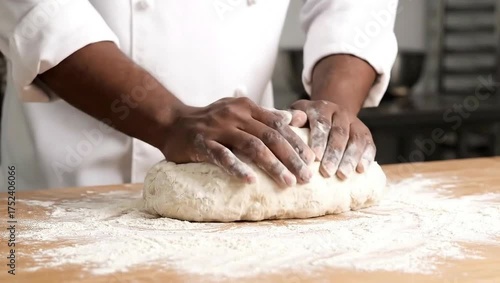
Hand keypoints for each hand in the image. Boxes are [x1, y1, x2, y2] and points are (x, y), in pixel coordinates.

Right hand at [159, 97, 315, 186]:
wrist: (173, 122)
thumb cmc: (211, 121)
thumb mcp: (240, 112)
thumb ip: (266, 116)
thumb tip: (294, 117)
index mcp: (247, 107)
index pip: (278, 124)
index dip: (296, 142)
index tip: (312, 159)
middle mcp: (235, 115)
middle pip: (270, 136)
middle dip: (291, 157)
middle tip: (306, 177)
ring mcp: (218, 128)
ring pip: (251, 146)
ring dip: (272, 165)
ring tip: (288, 182)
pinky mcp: (202, 143)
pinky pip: (222, 156)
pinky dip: (237, 168)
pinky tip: (251, 181)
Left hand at [290, 100, 375, 179]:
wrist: (328, 115)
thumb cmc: (305, 122)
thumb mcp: (296, 117)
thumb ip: (292, 121)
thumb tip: (293, 124)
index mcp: (322, 108)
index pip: (322, 122)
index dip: (319, 140)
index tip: (316, 158)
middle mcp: (340, 112)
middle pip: (339, 133)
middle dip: (334, 154)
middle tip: (327, 172)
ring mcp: (355, 122)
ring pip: (356, 139)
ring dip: (350, 158)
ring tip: (343, 175)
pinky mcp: (366, 133)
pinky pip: (369, 144)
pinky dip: (366, 157)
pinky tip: (361, 170)